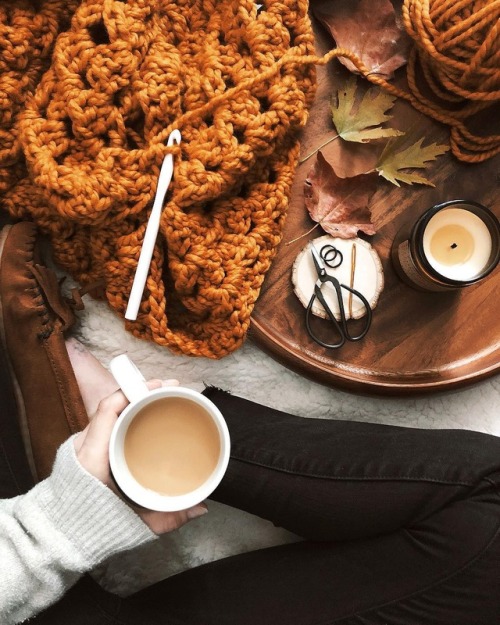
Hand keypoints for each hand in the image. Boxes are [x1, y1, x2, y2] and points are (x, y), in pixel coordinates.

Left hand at [73, 380, 207, 534]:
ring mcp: (82, 446)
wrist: (60, 538)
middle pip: (112, 405)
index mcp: (93, 458)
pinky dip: (123, 413)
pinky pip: (104, 423)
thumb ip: (169, 516)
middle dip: (141, 391)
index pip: (108, 409)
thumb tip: (200, 508)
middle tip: (170, 389)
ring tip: (159, 397)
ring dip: (132, 401)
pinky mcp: (83, 451)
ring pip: (108, 412)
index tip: (159, 386)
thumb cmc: (93, 528)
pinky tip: (141, 414)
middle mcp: (85, 446)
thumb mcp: (136, 523)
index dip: (133, 391)